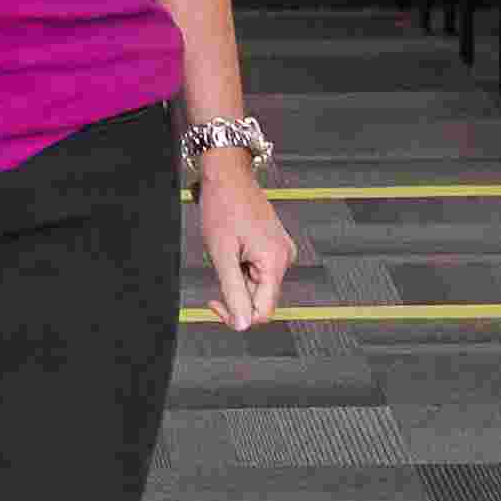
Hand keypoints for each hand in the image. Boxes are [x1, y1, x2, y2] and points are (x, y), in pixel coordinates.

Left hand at [190, 145, 301, 331]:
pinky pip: (258, 271)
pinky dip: (241, 267)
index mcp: (276, 261)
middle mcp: (285, 258)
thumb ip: (233, 292)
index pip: (263, 312)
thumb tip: (242, 325)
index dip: (237, 315)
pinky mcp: (274, 247)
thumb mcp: (222, 255)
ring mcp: (281, 252)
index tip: (215, 301)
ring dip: (237, 278)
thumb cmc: (223, 207)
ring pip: (257, 285)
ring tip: (226, 252)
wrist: (228, 175)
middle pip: (260, 299)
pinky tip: (232, 248)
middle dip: (235, 292)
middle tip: (218, 269)